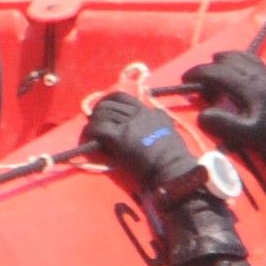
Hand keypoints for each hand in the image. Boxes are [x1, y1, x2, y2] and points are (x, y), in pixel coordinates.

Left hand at [78, 90, 203, 190]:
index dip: (110, 100)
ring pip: (102, 114)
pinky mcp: (120, 137)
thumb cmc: (173, 155)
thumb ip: (159, 119)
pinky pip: (98, 128)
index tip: (105, 108)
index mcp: (148, 111)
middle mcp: (137, 113)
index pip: (123, 97)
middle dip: (99, 111)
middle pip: (110, 104)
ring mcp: (128, 124)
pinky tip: (91, 139)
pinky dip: (91, 132)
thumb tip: (155, 114)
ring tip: (92, 131)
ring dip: (94, 122)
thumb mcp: (169, 128)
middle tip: (94, 121)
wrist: (172, 168)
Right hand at [176, 50, 265, 153]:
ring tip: (212, 71)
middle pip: (224, 60)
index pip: (215, 72)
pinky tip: (234, 68)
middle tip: (195, 81)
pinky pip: (250, 58)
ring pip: (238, 55)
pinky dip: (237, 59)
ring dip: (221, 60)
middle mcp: (255, 74)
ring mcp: (264, 73)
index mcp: (247, 86)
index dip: (196, 74)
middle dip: (206, 68)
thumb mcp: (247, 135)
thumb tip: (202, 115)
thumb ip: (223, 124)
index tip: (184, 81)